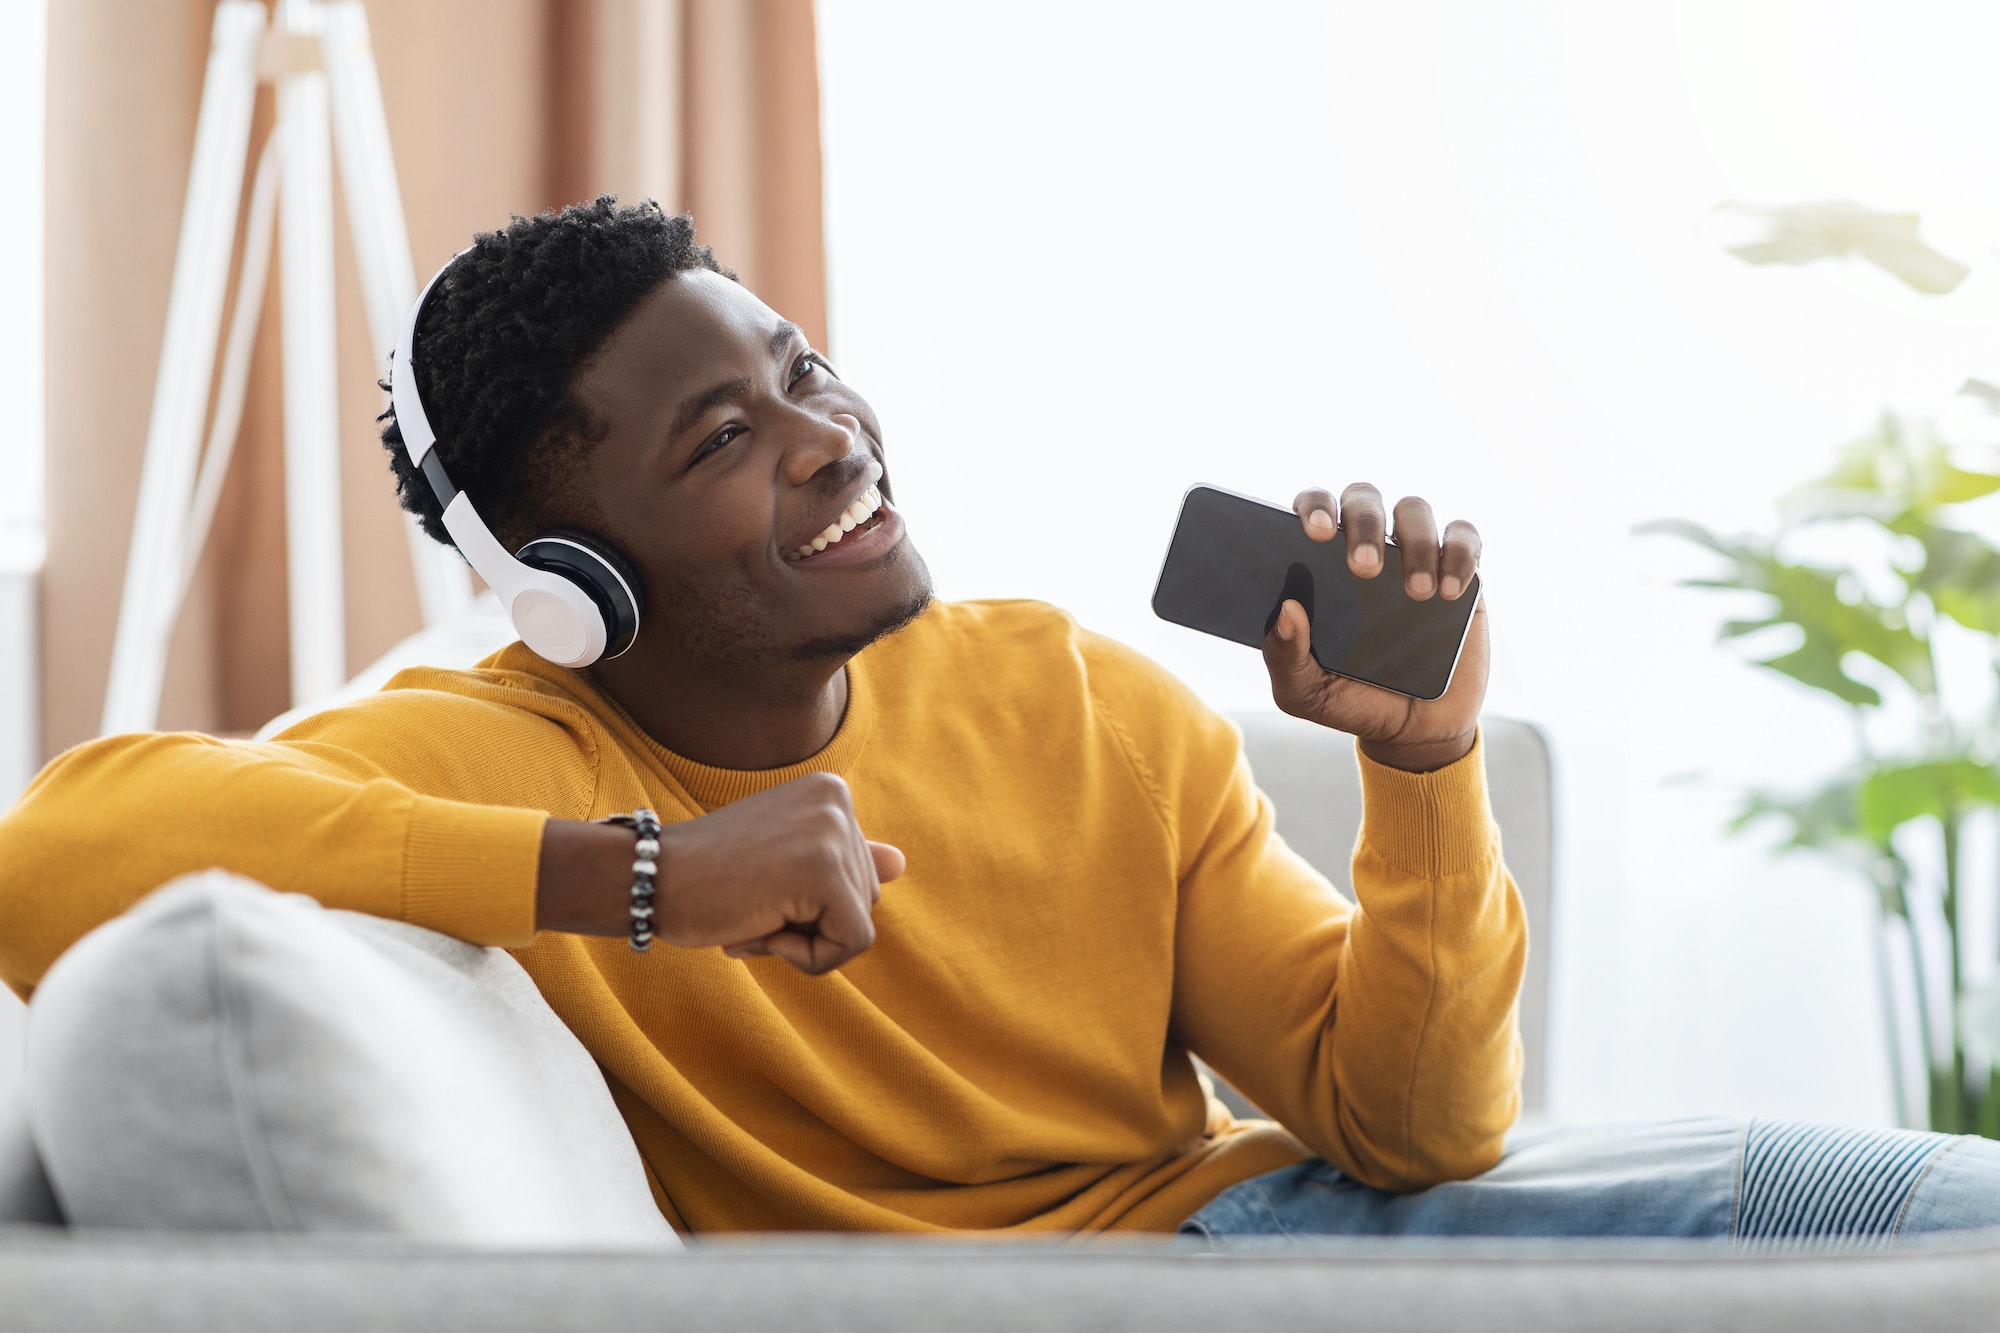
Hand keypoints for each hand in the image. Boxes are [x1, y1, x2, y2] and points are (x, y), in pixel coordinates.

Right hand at [536, 772, 902, 973]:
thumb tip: (900, 862)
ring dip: (803, 940)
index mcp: (831, 793)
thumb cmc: (708, 877)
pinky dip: (808, 959)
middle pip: (866, 898)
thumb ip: (839, 859)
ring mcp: (833, 834)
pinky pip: (851, 944)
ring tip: (751, 911)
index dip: (811, 903)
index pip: (859, 875)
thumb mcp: (782, 860)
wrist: (649, 879)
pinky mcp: (826, 873)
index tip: (757, 885)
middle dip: (810, 922)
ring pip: (858, 925)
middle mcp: (839, 802)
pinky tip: (760, 929)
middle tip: (749, 902)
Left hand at [1262, 483, 1489, 772]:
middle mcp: (1367, 545)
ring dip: (1415, 543)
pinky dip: (1459, 555)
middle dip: (1363, 524)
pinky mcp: (1460, 571)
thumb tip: (1285, 610)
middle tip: (1362, 569)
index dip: (1314, 506)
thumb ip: (1284, 656)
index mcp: (1319, 561)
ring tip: (1415, 594)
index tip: (1315, 532)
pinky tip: (1449, 591)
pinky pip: (1464, 539)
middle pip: (1363, 500)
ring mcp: (1414, 554)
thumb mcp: (1303, 691)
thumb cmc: (1349, 698)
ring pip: (1414, 511)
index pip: (1313, 508)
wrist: (1413, 729)